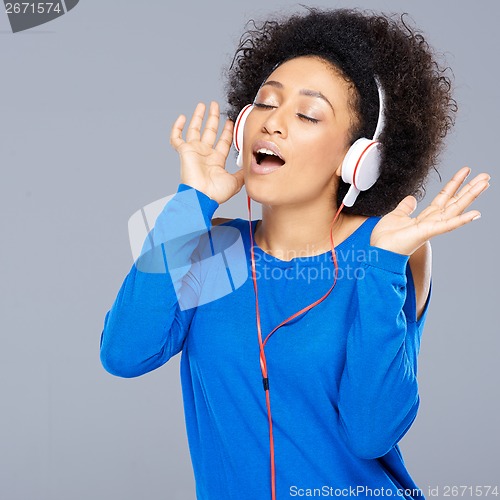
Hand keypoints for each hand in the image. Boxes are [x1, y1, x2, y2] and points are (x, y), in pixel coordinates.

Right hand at [170, 101, 244, 204]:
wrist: (201, 197)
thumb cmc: (216, 193)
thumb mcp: (236, 182)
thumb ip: (243, 173)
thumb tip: (252, 166)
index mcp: (216, 161)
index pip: (223, 142)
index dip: (227, 131)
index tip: (230, 122)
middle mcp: (205, 154)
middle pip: (210, 132)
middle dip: (213, 119)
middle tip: (216, 106)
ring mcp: (194, 152)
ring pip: (195, 130)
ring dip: (199, 117)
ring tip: (203, 105)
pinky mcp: (184, 152)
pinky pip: (176, 138)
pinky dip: (177, 128)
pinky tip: (182, 117)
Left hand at [370, 167, 490, 254]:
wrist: (378, 251)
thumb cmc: (386, 238)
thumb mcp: (396, 216)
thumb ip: (406, 207)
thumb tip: (412, 198)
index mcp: (424, 217)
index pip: (443, 197)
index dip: (454, 184)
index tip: (465, 171)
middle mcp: (431, 222)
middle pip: (455, 202)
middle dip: (470, 188)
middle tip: (485, 176)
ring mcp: (431, 227)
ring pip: (455, 209)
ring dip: (471, 196)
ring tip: (485, 184)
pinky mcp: (427, 232)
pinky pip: (447, 225)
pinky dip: (461, 220)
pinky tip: (475, 214)